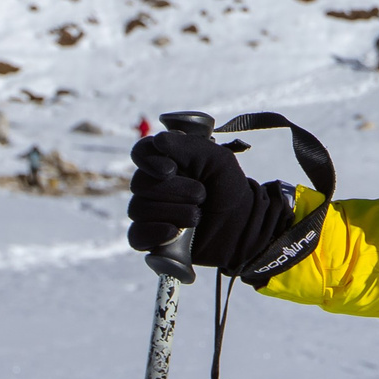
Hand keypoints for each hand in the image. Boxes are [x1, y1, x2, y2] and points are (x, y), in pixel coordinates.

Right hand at [128, 130, 292, 277]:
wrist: (242, 225)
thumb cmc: (229, 188)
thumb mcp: (218, 160)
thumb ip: (189, 147)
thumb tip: (158, 140)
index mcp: (166, 160)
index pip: (140, 153)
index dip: (149, 161)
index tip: (170, 169)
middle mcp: (153, 184)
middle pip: (140, 184)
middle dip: (173, 190)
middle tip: (201, 195)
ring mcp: (150, 212)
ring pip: (138, 209)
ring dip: (173, 212)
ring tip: (198, 216)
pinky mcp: (152, 238)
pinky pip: (136, 236)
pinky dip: (153, 233)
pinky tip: (173, 232)